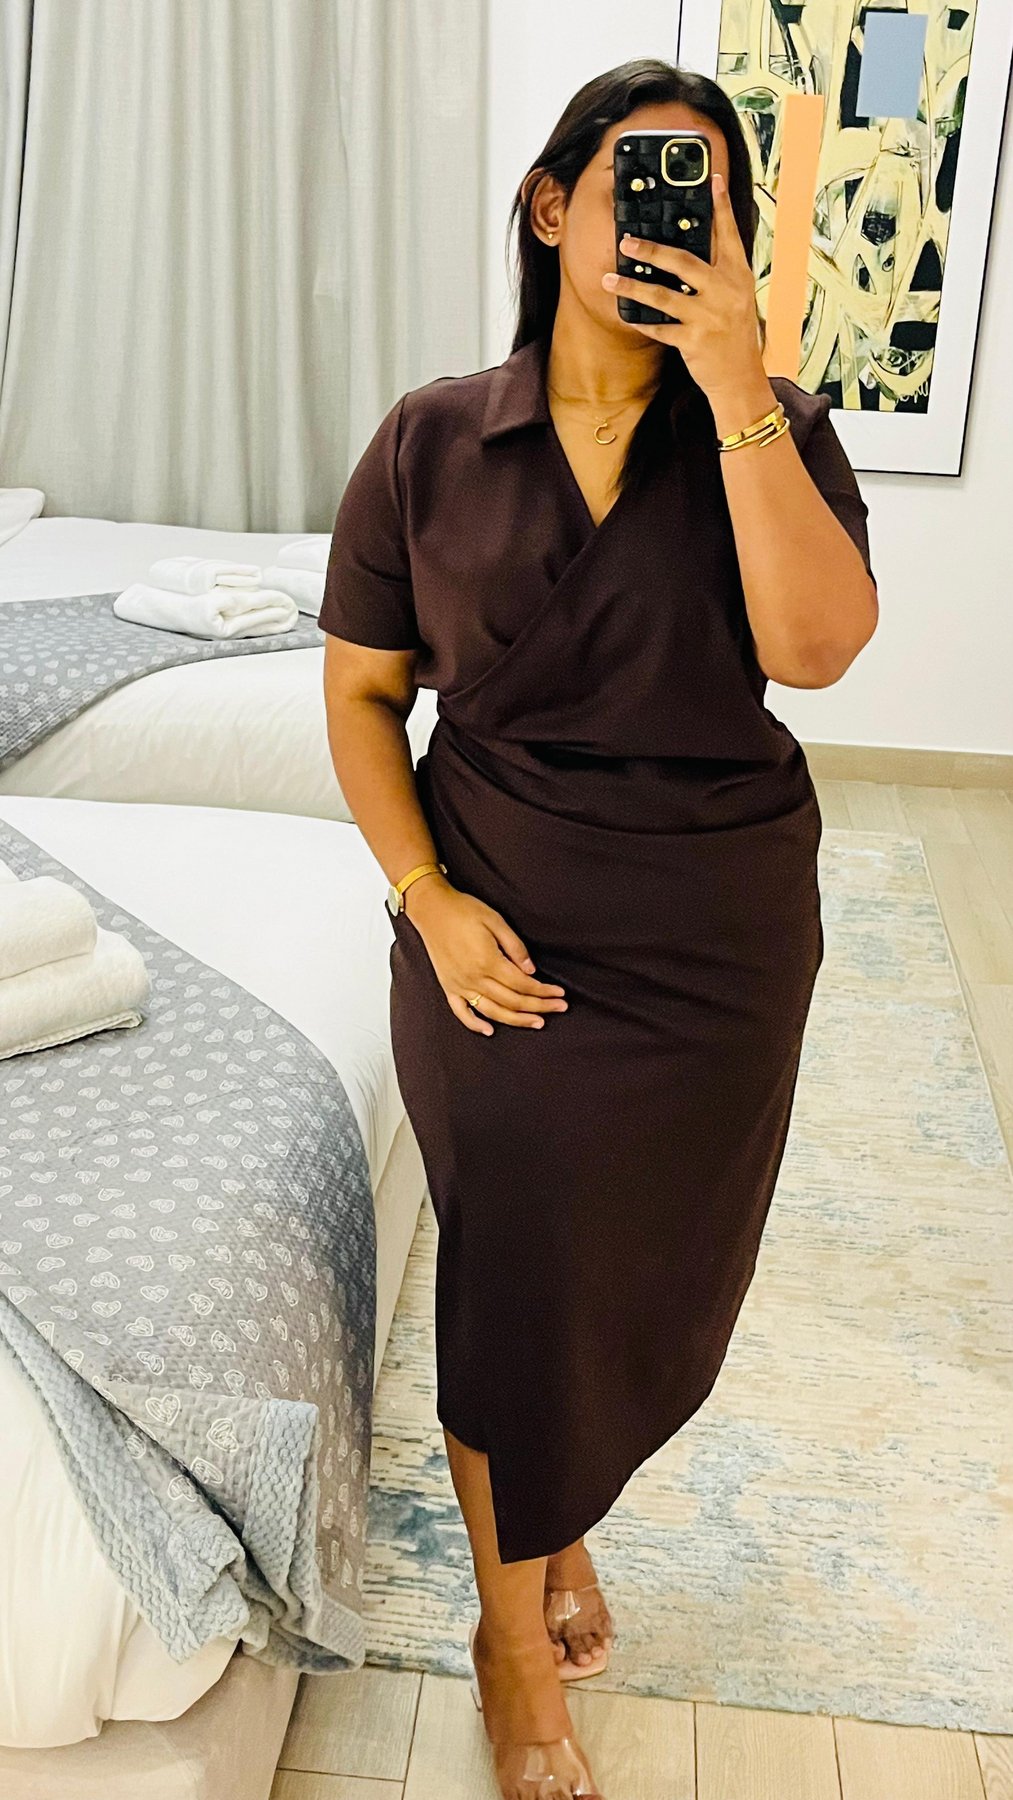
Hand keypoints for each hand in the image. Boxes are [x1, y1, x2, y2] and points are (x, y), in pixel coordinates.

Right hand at [405, 881, 567, 1037]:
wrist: (431, 909)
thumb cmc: (464, 910)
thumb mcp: (496, 920)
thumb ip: (515, 947)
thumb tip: (531, 970)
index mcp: (488, 962)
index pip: (523, 985)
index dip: (543, 991)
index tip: (559, 993)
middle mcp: (474, 978)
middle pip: (512, 1001)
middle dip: (539, 1006)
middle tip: (559, 1007)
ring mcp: (459, 985)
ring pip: (492, 1011)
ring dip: (517, 1020)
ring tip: (536, 1022)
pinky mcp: (448, 986)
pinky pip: (462, 1012)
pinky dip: (475, 1024)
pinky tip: (489, 1030)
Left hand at [603, 171, 768, 410]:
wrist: (741, 379)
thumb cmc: (734, 335)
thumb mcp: (736, 297)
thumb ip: (719, 272)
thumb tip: (687, 249)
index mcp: (738, 276)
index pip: (729, 234)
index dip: (721, 206)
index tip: (713, 179)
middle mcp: (725, 292)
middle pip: (684, 262)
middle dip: (652, 250)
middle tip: (627, 241)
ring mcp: (708, 317)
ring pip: (662, 296)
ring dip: (632, 287)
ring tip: (609, 278)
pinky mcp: (693, 341)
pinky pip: (659, 328)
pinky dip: (640, 321)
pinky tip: (624, 314)